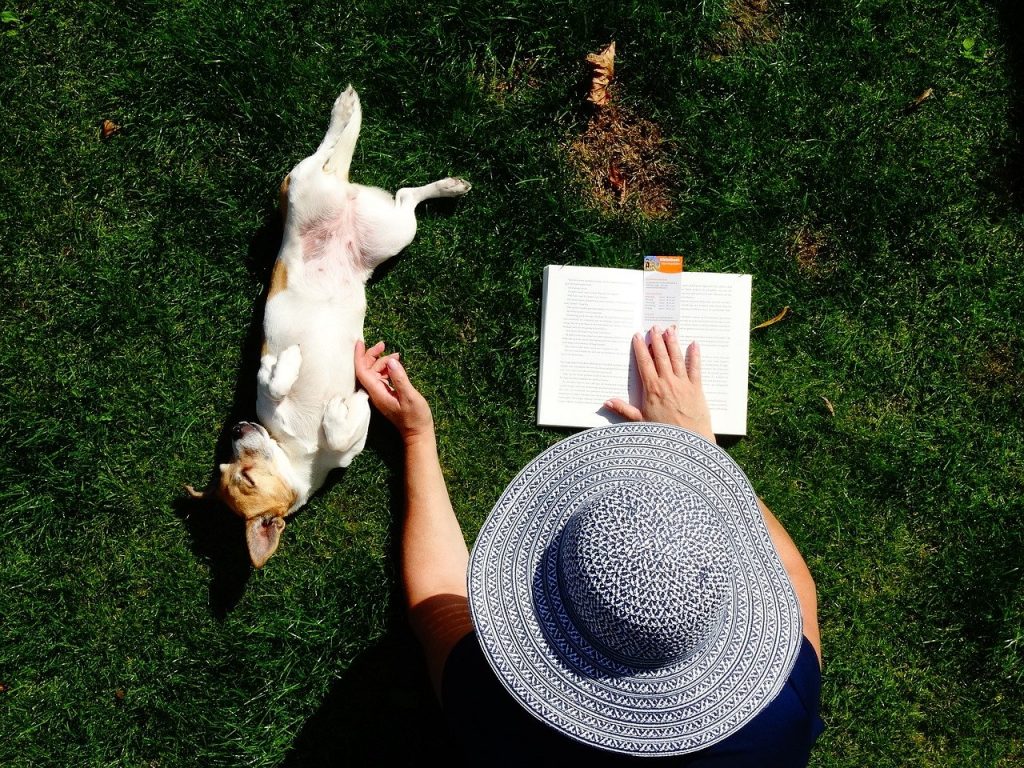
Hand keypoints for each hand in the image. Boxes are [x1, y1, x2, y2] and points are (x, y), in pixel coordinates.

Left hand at [354, 340, 433, 440]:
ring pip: (374, 373)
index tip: (359, 342)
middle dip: (371, 355)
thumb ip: (400, 379)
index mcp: (377, 393)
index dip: (359, 356)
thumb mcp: (410, 397)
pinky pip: (381, 378)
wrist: (417, 433)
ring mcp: (380, 394)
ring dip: (382, 361)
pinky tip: (396, 365)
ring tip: (396, 355)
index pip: (362, 371)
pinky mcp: (386, 395)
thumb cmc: (415, 417)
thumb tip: (391, 361)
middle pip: (366, 370)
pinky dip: (386, 369)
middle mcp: (375, 393)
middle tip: (383, 344)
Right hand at [604, 325, 715, 442]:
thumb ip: (624, 409)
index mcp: (652, 389)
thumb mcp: (640, 422)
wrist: (688, 442)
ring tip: (670, 330)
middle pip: (660, 356)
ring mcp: (683, 384)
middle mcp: (667, 382)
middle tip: (654, 327)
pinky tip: (694, 344)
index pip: (644, 363)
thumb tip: (606, 401)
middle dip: (657, 340)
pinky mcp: (697, 388)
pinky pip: (695, 368)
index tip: (637, 337)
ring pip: (677, 358)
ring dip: (673, 343)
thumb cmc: (663, 434)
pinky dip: (695, 355)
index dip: (640, 348)